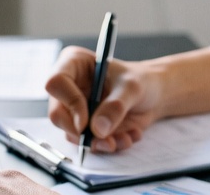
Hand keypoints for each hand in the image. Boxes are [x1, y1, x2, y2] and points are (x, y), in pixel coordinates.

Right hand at [45, 46, 165, 154]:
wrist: (153, 95)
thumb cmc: (140, 80)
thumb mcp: (131, 88)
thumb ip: (115, 106)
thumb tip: (97, 129)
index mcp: (73, 64)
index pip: (56, 83)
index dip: (69, 103)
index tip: (86, 121)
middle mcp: (70, 87)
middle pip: (57, 114)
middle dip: (82, 132)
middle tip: (106, 140)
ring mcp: (75, 108)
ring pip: (71, 133)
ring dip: (98, 143)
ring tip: (124, 138)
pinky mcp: (85, 126)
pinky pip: (87, 143)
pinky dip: (108, 145)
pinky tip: (127, 137)